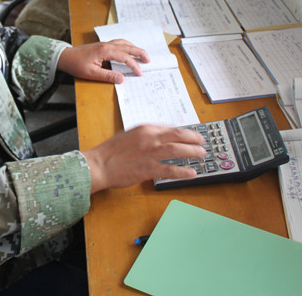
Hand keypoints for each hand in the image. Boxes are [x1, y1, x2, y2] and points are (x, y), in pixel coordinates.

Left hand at [57, 39, 148, 83]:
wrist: (66, 57)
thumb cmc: (76, 65)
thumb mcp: (91, 74)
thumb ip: (108, 76)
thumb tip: (122, 79)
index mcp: (105, 51)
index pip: (124, 57)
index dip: (134, 65)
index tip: (139, 73)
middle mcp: (107, 45)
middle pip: (127, 47)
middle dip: (139, 53)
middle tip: (149, 60)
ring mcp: (105, 44)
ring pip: (124, 43)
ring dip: (134, 48)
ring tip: (142, 55)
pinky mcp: (103, 45)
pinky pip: (119, 43)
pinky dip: (127, 46)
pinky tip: (129, 50)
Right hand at [82, 125, 206, 193]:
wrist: (99, 165)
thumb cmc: (111, 152)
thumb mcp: (129, 135)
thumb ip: (146, 135)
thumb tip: (160, 137)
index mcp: (145, 128)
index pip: (170, 128)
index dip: (184, 132)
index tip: (192, 136)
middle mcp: (149, 138)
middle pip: (178, 135)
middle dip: (194, 138)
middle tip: (203, 142)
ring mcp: (149, 153)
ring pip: (178, 150)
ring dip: (192, 152)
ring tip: (201, 155)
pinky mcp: (148, 169)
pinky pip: (170, 169)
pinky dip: (183, 171)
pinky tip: (191, 174)